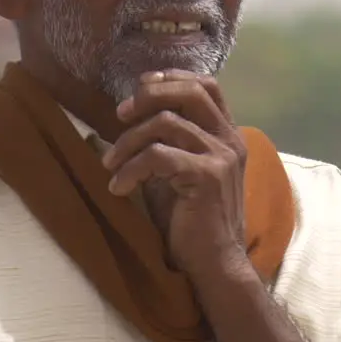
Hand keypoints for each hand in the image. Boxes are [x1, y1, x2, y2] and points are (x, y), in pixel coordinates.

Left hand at [100, 69, 249, 277]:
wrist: (212, 262)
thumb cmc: (191, 219)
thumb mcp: (177, 170)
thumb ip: (166, 141)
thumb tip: (129, 115)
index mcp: (226, 134)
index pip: (206, 85)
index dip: (170, 78)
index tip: (138, 89)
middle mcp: (229, 139)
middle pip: (189, 92)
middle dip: (148, 96)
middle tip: (120, 115)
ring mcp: (222, 156)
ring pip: (165, 123)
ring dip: (128, 142)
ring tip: (111, 165)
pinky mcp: (208, 176)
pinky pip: (158, 155)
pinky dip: (131, 169)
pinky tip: (119, 188)